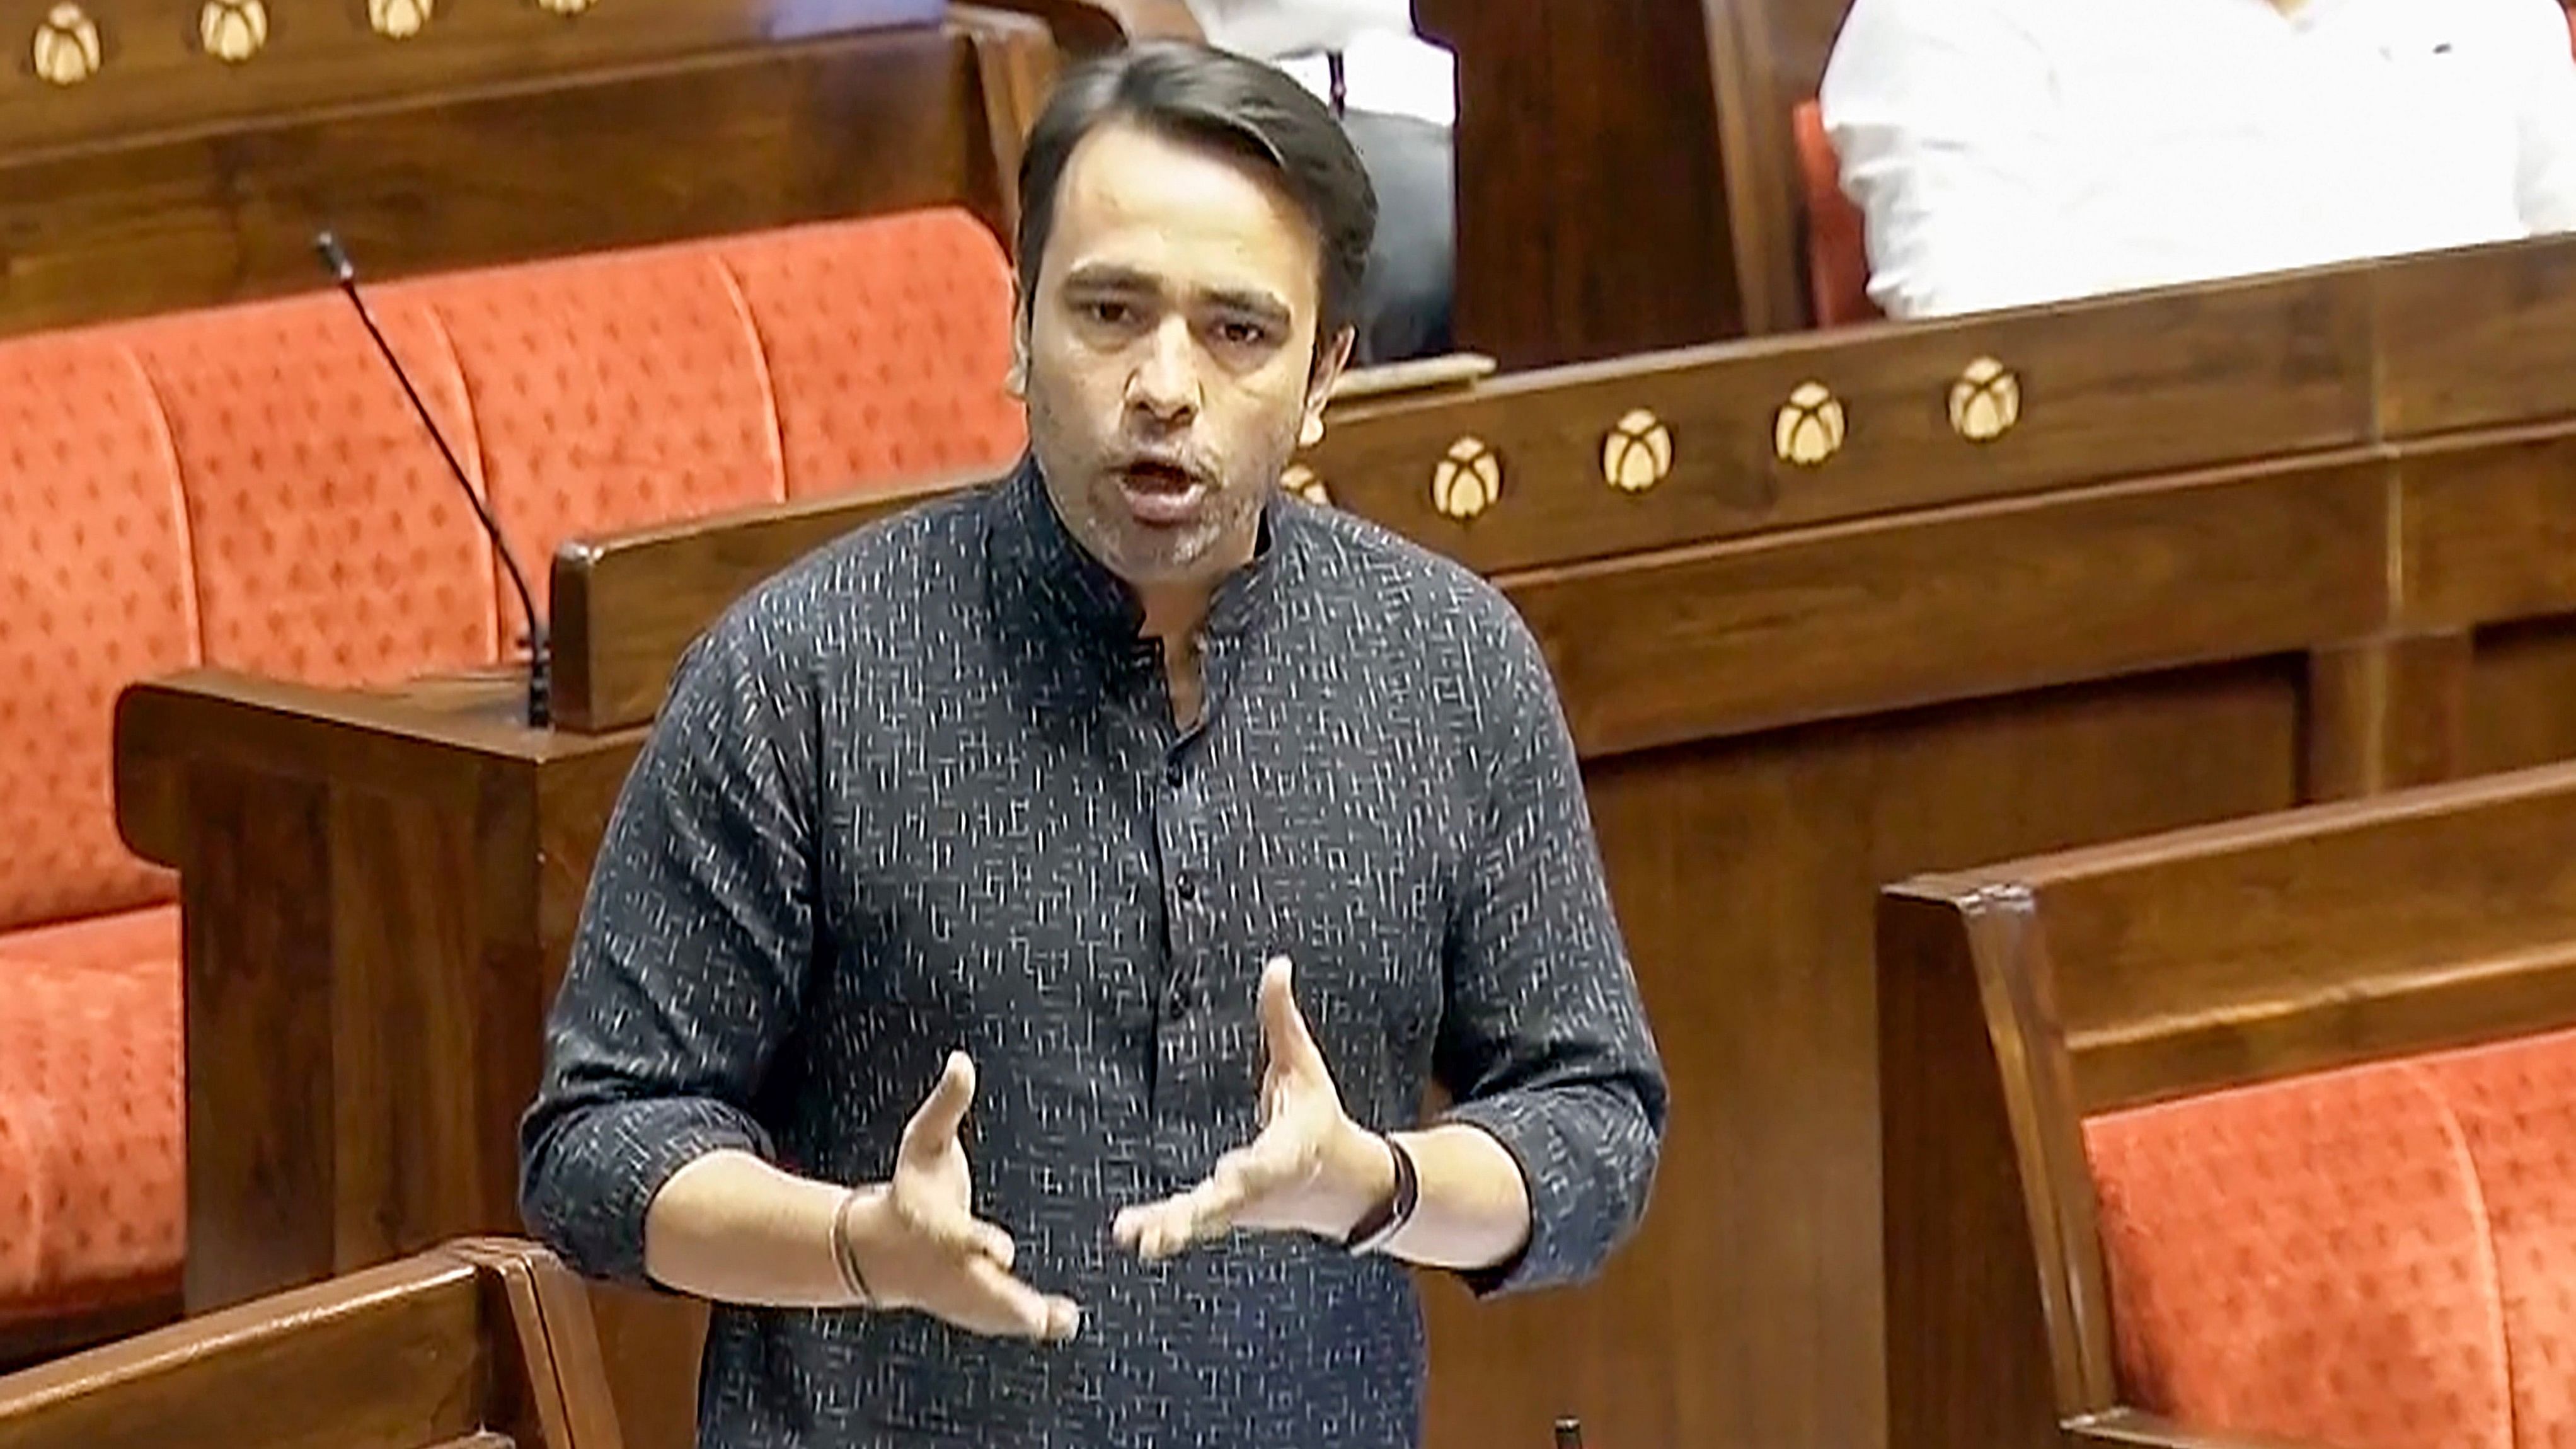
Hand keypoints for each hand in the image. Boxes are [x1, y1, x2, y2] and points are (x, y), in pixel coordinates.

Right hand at [840, 1052, 1080, 1339]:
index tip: (1004, 1252)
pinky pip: (997, 1320)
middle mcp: (946, 1266)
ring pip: (991, 1312)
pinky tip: (1063, 1324)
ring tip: (1064, 1320)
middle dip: (1006, 1301)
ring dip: (1023, 1318)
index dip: (979, 1244)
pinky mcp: (968, 1307)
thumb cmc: (912, 1189)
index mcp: (933, 1225)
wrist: (884, 1250)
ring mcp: (956, 1292)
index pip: (957, 1237)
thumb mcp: (922, 1143)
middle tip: (1038, 1315)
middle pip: (977, 1288)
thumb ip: (946, 1106)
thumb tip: (962, 1059)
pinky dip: (1024, 1325)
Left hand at [1113, 957, 1396, 1259]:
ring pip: (1207, 1219)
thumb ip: (1283, 1020)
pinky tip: (1130, 1236)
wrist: (1344, 1187)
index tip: (1231, 1172)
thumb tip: (1277, 964)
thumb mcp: (1306, 1067)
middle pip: (1233, 1200)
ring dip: (1174, 1228)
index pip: (1273, 1161)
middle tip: (1170, 1229)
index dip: (1253, 1168)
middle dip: (1203, 1210)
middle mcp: (1266, 1186)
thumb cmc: (1319, 1119)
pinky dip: (1163, 1228)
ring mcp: (1244, 1206)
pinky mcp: (1225, 1215)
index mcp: (1293, 1150)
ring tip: (1140, 1239)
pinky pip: (1192, 1222)